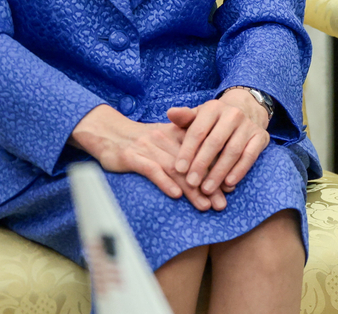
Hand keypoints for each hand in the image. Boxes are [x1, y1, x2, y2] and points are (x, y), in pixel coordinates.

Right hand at [69, 105, 226, 211]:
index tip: (230, 189)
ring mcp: (149, 148)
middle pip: (192, 164)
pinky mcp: (132, 157)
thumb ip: (185, 151)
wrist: (107, 132)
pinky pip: (151, 170)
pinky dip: (164, 182)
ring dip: (191, 190)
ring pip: (176, 169)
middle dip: (209, 186)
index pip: (202, 153)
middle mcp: (166, 140)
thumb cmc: (140, 141)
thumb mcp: (166, 138)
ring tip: (205, 205)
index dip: (217, 172)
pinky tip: (176, 195)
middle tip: (221, 203)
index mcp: (177, 134)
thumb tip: (208, 173)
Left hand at [168, 90, 270, 198]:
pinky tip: (228, 184)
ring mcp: (249, 125)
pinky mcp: (261, 136)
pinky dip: (240, 171)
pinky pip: (250, 156)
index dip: (187, 151)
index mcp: (213, 108)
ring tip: (206, 189)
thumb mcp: (197, 117)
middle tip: (191, 183)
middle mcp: (233, 114)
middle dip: (202, 164)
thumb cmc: (212, 122)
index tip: (178, 169)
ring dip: (219, 172)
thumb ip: (184, 118)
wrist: (246, 111)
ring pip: (233, 151)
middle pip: (215, 142)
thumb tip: (171, 113)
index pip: (198, 131)